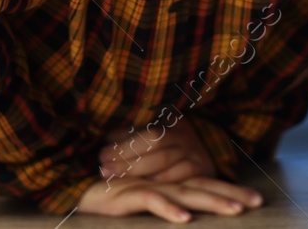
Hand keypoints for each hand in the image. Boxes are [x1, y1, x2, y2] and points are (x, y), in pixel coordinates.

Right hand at [76, 174, 262, 222]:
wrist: (78, 185)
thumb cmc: (112, 195)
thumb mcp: (145, 199)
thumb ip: (167, 201)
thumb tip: (190, 212)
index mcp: (170, 185)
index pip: (206, 185)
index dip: (231, 191)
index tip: (257, 200)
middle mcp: (164, 184)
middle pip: (203, 188)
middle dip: (232, 195)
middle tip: (257, 202)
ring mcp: (147, 187)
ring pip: (185, 193)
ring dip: (211, 201)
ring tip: (234, 210)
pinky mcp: (128, 195)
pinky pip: (151, 201)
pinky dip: (168, 208)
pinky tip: (184, 218)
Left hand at [100, 119, 216, 183]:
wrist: (204, 159)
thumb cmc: (169, 147)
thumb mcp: (153, 134)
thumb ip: (130, 135)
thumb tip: (106, 138)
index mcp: (170, 121)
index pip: (146, 131)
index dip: (125, 144)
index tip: (103, 155)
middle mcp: (183, 134)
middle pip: (155, 144)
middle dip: (127, 158)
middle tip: (104, 169)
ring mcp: (193, 152)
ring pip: (164, 162)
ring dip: (138, 172)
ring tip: (114, 178)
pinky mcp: (200, 172)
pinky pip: (178, 179)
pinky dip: (158, 183)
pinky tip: (140, 187)